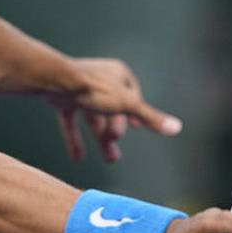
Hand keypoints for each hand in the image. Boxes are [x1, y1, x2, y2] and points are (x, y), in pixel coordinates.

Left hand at [46, 58, 181, 161]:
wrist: (54, 81)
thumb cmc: (93, 88)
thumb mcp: (126, 104)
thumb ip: (149, 117)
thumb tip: (177, 128)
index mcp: (117, 73)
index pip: (132, 95)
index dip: (134, 114)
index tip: (136, 127)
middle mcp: (99, 79)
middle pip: (112, 110)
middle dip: (116, 132)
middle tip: (116, 151)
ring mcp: (79, 89)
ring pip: (93, 117)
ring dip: (101, 138)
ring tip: (109, 159)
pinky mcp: (63, 100)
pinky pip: (72, 122)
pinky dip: (75, 139)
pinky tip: (77, 158)